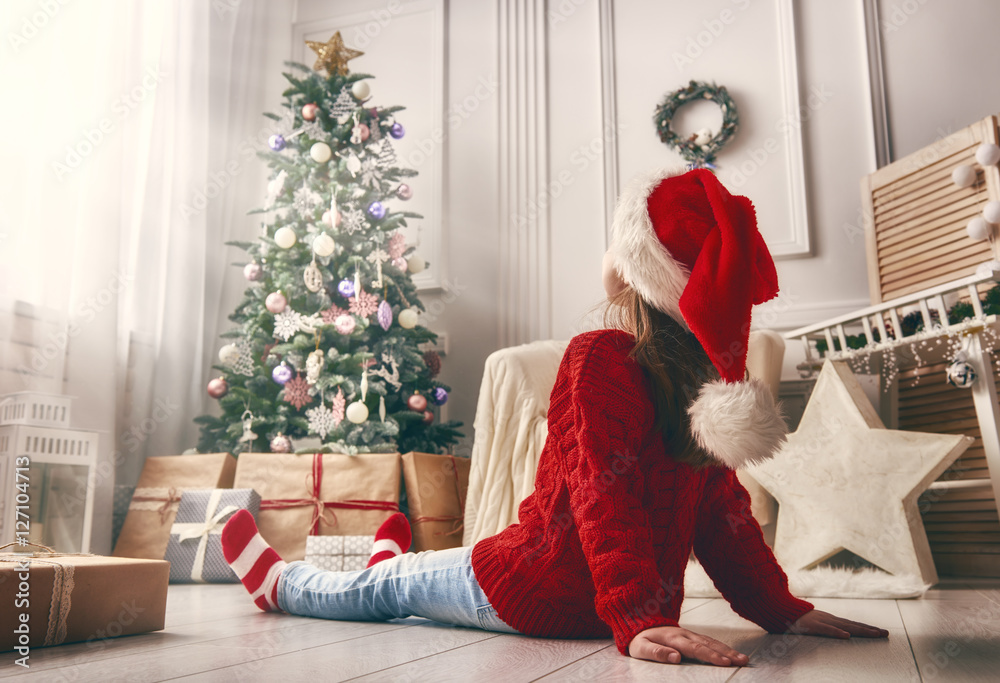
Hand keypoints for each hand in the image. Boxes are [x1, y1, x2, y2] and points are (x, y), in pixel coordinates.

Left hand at [628, 625, 749, 665]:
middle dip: (726, 653)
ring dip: (728, 650)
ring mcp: (689, 634)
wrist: (640, 623)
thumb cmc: (641, 640)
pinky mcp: (692, 636)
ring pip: (711, 641)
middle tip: (741, 661)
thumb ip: (656, 652)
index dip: (710, 655)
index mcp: (673, 638)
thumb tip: (675, 658)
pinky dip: (722, 646)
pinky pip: (709, 640)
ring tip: (742, 659)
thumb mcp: (641, 647)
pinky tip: (732, 653)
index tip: (724, 662)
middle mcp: (684, 634)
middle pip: (708, 644)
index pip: (695, 648)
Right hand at [788, 609, 888, 638]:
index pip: (852, 624)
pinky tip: (846, 635)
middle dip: (870, 629)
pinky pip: (826, 629)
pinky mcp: (812, 625)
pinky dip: (836, 632)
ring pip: (845, 626)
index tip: (879, 631)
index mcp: (830, 619)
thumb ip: (822, 626)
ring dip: (861, 630)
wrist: (779, 609)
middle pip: (853, 625)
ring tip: (875, 633)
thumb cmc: (795, 618)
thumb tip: (834, 631)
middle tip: (886, 633)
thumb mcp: (812, 624)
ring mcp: (822, 621)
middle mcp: (829, 618)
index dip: (866, 627)